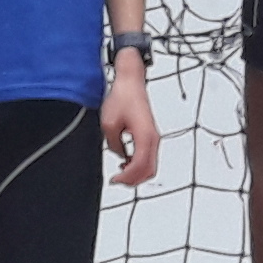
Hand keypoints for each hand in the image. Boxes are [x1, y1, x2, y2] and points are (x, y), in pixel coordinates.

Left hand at [100, 68, 162, 187]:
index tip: (114, 179)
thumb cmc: (122, 98)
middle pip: (149, 171)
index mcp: (145, 136)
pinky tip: (125, 163)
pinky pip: (148, 158)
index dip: (126, 177)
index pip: (139, 166)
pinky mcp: (151, 136)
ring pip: (151, 167)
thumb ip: (114, 145)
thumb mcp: (109, 124)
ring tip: (120, 173)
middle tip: (117, 180)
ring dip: (136, 174)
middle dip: (133, 180)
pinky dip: (139, 166)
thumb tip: (120, 155)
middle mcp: (153, 138)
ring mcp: (154, 138)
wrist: (131, 83)